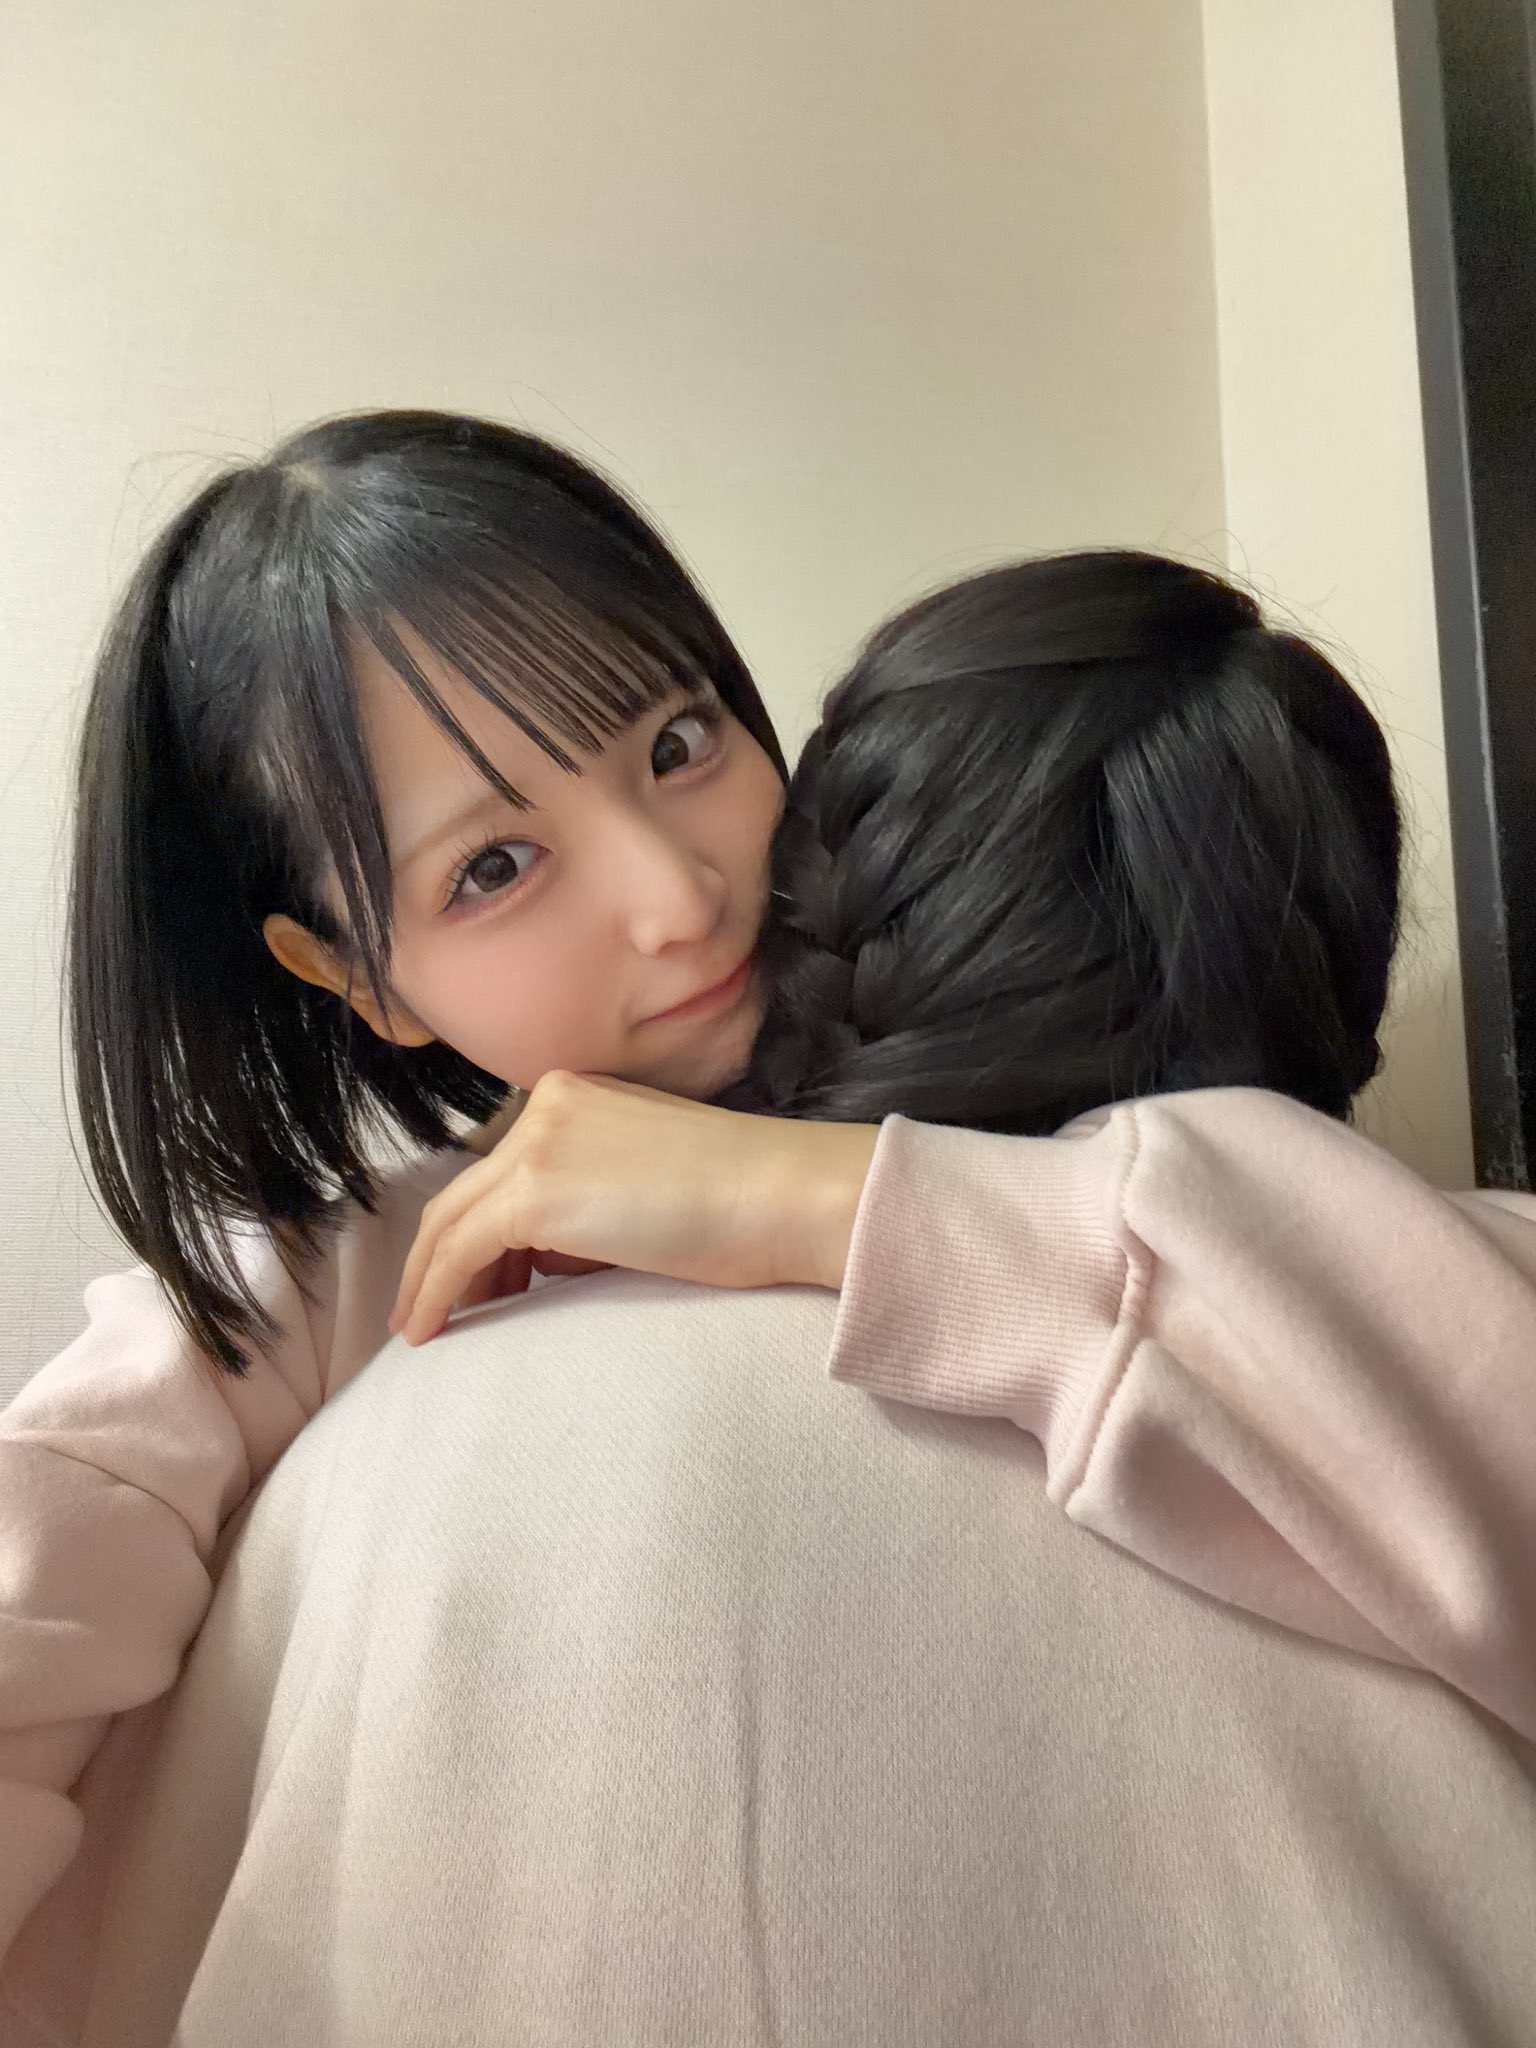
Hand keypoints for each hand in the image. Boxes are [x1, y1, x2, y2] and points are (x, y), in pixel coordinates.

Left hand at [390, 1070, 879, 1343]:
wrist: (780, 1194)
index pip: (504, 1166)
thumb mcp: (645, 1183)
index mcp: (576, 1094)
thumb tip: (539, 1258)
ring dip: (431, 1277)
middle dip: (441, 1255)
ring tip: (426, 1326)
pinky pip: (459, 1248)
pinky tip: (428, 1328)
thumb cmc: (742, 1202)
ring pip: (451, 1219)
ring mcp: (536, 1144)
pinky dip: (434, 1290)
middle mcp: (546, 1105)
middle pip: (466, 1190)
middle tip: (431, 1308)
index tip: (481, 1279)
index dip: (480, 1227)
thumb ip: (585, 1202)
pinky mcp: (533, 1192)